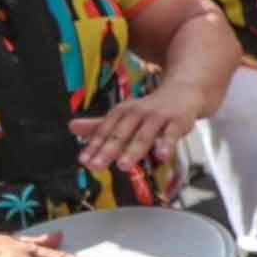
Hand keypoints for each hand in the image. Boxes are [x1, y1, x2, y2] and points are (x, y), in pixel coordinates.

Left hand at [71, 89, 196, 173]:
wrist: (183, 91)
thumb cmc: (151, 109)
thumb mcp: (124, 114)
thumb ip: (99, 125)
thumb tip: (72, 127)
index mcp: (122, 112)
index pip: (105, 131)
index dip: (93, 146)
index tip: (84, 160)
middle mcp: (138, 113)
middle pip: (121, 133)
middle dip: (109, 150)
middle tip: (97, 165)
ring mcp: (158, 117)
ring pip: (144, 135)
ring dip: (133, 150)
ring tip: (123, 165)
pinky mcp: (177, 122)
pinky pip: (171, 134)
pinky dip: (166, 145)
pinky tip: (161, 156)